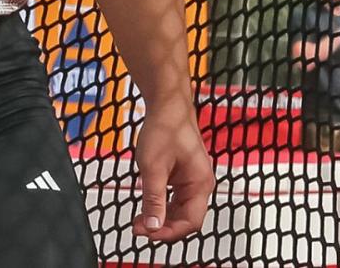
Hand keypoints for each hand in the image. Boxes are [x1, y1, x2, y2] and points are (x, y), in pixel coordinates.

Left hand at [131, 102, 213, 241]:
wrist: (167, 105)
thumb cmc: (164, 129)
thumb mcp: (152, 167)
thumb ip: (153, 199)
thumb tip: (151, 226)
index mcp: (201, 184)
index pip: (190, 222)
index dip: (169, 232)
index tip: (147, 234)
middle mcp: (201, 184)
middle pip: (186, 218)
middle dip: (163, 226)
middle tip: (138, 228)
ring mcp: (193, 179)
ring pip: (180, 209)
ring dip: (161, 217)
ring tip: (139, 221)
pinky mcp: (183, 175)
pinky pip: (176, 198)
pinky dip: (162, 205)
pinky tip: (147, 206)